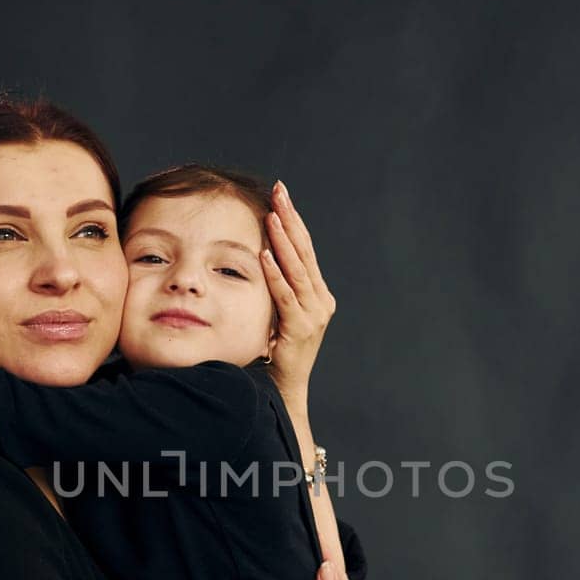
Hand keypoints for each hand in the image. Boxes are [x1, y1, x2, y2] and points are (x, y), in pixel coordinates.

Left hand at [259, 181, 335, 403]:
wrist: (284, 387)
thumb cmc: (276, 350)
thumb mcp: (278, 312)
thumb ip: (277, 286)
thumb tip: (259, 253)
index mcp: (317, 293)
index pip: (305, 249)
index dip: (294, 220)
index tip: (282, 194)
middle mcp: (320, 300)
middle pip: (305, 251)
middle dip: (291, 219)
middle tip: (280, 191)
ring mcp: (314, 315)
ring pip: (298, 270)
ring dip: (283, 241)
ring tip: (272, 215)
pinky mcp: (301, 329)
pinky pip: (286, 296)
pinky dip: (276, 274)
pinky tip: (265, 255)